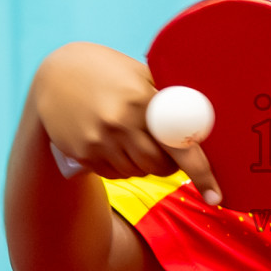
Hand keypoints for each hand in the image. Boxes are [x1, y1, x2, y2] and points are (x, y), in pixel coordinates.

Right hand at [31, 42, 221, 202]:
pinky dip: (123, 166)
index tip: (215, 197)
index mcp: (142, 99)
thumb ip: (168, 96)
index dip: (201, 171)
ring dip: (145, 164)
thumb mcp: (139, 74)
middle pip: (160, 165)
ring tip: (135, 139)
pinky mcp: (83, 154)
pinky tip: (114, 144)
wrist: (55, 75)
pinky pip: (115, 174)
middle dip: (170, 164)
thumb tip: (205, 120)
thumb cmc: (110, 72)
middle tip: (167, 150)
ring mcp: (99, 140)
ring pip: (138, 172)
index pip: (180, 143)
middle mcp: (120, 122)